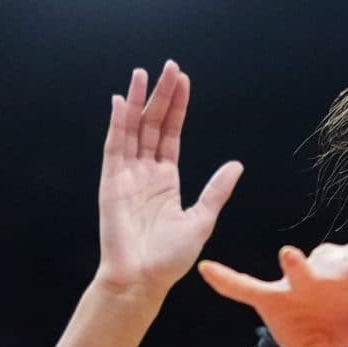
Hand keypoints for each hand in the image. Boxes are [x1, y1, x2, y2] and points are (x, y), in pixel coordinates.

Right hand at [96, 61, 242, 302]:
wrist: (143, 279)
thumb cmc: (170, 258)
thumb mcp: (202, 220)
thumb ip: (216, 191)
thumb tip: (236, 165)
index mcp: (166, 179)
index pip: (171, 133)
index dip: (178, 107)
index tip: (184, 81)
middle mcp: (145, 172)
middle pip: (153, 124)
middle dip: (161, 95)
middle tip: (170, 66)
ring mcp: (126, 175)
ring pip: (132, 129)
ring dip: (138, 101)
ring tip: (144, 73)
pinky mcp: (111, 183)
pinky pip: (114, 147)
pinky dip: (118, 124)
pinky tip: (123, 101)